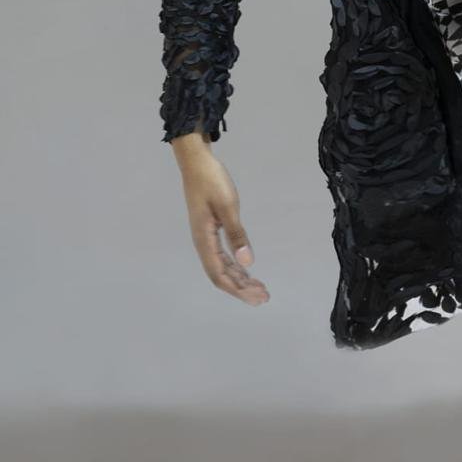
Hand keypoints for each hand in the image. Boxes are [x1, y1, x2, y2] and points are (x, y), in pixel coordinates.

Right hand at [175, 144, 269, 304]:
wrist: (196, 163)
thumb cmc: (212, 181)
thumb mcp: (227, 206)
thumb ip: (237, 235)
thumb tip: (247, 262)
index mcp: (204, 240)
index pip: (220, 275)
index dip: (238, 289)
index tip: (257, 297)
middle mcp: (202, 243)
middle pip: (221, 275)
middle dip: (242, 289)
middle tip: (264, 297)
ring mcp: (205, 238)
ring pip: (222, 267)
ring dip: (239, 279)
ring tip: (259, 288)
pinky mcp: (209, 231)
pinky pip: (221, 256)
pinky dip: (234, 266)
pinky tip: (246, 270)